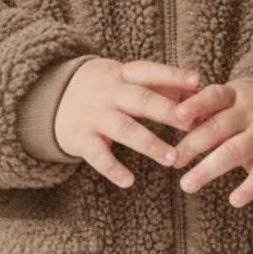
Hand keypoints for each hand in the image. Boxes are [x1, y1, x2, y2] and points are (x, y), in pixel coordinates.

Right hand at [54, 58, 202, 189]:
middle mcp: (109, 94)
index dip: (173, 76)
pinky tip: (129, 181)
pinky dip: (113, 169)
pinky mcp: (81, 139)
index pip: (150, 71)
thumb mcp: (125, 78)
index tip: (197, 81)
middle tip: (190, 124)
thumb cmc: (104, 89)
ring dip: (150, 144)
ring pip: (124, 129)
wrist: (50, 97)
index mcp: (123, 75)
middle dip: (166, 111)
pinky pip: (98, 156)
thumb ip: (159, 85)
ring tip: (172, 159)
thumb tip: (201, 92)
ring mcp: (94, 116)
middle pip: (140, 100)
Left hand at [169, 80, 252, 207]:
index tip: (178, 116)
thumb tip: (172, 119)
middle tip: (173, 161)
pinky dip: (249, 188)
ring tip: (186, 185)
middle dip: (193, 145)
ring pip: (235, 152)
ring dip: (208, 169)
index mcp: (235, 96)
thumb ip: (204, 112)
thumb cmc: (245, 112)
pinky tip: (234, 201)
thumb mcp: (228, 103)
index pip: (214, 96)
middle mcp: (251, 113)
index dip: (196, 105)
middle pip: (219, 128)